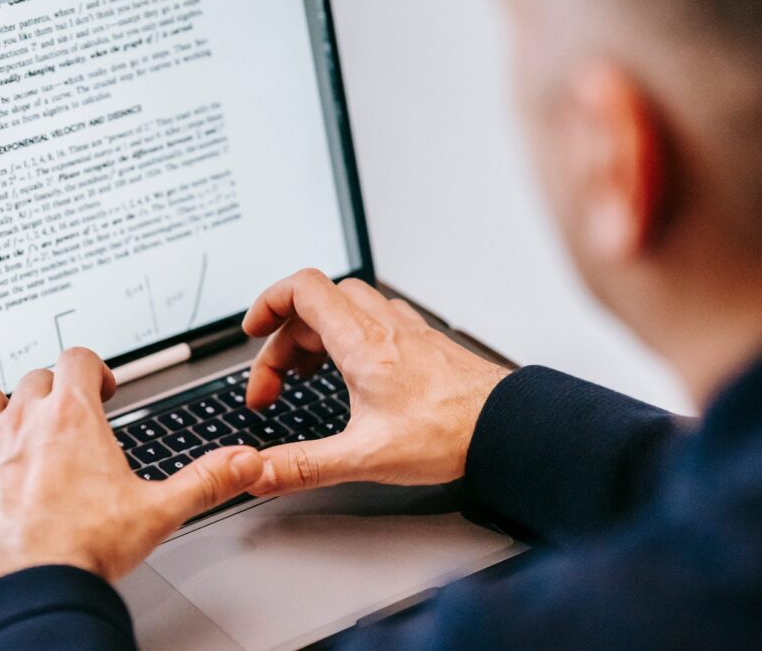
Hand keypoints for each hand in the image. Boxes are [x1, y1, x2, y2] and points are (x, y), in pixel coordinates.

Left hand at [0, 348, 263, 593]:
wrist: (29, 588)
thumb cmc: (84, 550)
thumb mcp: (158, 512)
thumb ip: (205, 480)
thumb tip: (243, 462)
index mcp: (72, 418)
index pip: (78, 358)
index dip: (91, 369)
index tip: (98, 389)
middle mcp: (22, 419)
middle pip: (33, 376)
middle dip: (49, 391)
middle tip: (60, 418)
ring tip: (2, 422)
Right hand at [243, 270, 511, 495]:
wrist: (508, 427)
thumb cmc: (451, 433)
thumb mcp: (364, 457)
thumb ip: (304, 465)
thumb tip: (260, 472)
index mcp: (361, 342)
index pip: (301, 289)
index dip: (267, 302)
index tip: (252, 332)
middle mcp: (383, 326)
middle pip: (316, 302)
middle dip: (284, 338)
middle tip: (276, 385)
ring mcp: (405, 330)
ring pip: (346, 306)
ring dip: (315, 333)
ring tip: (305, 375)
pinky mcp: (422, 342)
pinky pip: (374, 319)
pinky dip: (348, 336)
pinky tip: (353, 371)